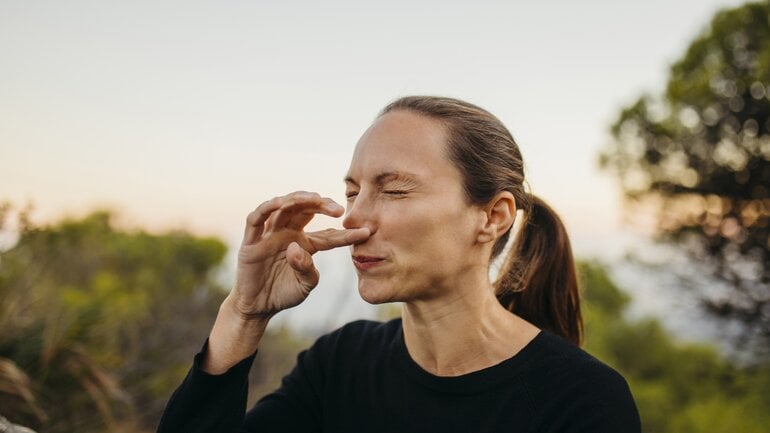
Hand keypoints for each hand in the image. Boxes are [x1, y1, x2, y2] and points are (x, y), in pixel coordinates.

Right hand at [231, 191, 369, 319]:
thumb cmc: (284, 293)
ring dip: (298, 199)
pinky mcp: (251, 240)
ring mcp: (269, 234)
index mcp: (306, 242)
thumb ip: (307, 269)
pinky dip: (266, 207)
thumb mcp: (305, 284)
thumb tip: (296, 248)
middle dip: (321, 204)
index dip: (346, 233)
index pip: (328, 234)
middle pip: (305, 209)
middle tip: (337, 209)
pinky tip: (279, 202)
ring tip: (315, 199)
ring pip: (283, 207)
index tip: (365, 232)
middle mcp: (288, 232)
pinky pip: (256, 218)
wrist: (258, 307)